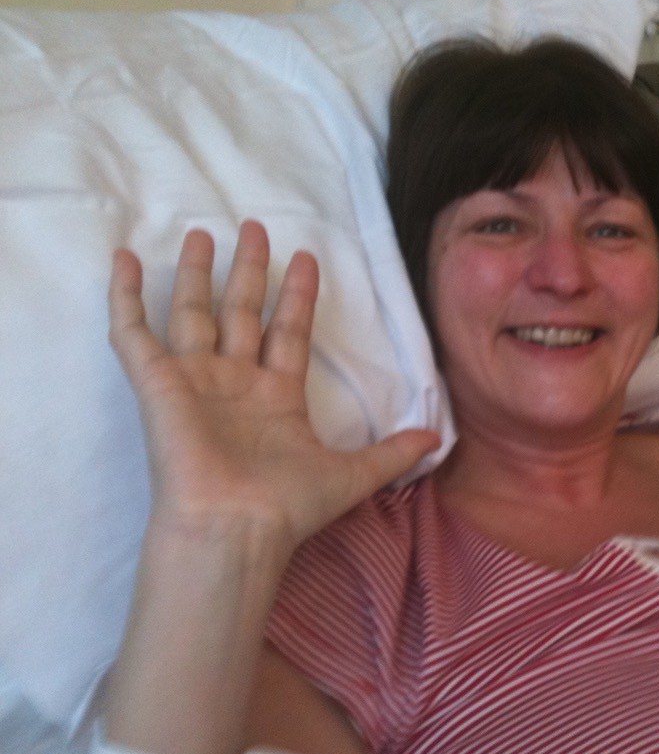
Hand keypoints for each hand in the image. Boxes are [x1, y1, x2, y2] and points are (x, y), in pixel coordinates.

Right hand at [109, 221, 438, 550]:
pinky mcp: (158, 385)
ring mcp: (195, 381)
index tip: (308, 258)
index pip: (289, 330)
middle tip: (255, 226)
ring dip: (196, 273)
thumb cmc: (289, 505)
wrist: (237, 527)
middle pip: (242, 312)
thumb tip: (438, 440)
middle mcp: (235, 382)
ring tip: (203, 232)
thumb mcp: (355, 474)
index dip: (298, 296)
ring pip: (193, 312)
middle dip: (249, 270)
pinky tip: (124, 258)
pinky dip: (125, 297)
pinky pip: (134, 333)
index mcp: (277, 396)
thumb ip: (393, 453)